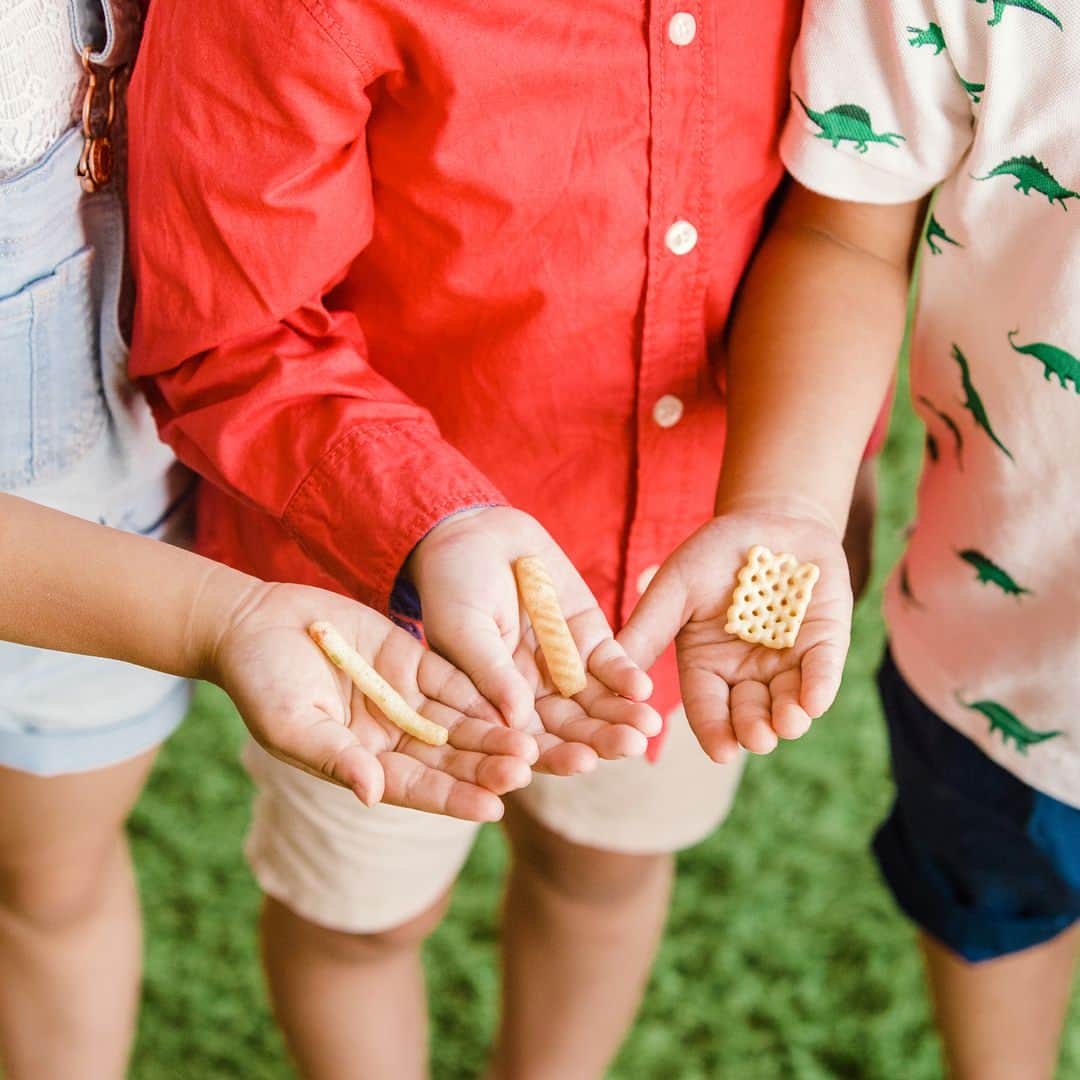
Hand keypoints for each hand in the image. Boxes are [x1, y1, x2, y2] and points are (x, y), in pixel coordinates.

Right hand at [202, 578, 538, 821]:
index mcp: (364, 764)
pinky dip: (483, 689)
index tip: (492, 809)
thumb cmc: (260, 682)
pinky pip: (455, 679)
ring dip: (493, 731)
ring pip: (460, 722)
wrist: (255, 623)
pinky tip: (515, 698)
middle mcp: (393, 738)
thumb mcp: (289, 723)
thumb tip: (372, 792)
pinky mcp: (414, 662)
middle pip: (449, 758)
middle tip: (526, 770)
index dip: (454, 798)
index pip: (418, 789)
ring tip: (532, 742)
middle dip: (486, 766)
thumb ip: (334, 756)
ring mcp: (407, 700)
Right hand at [406, 507, 660, 774]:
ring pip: (598, 702)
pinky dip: (626, 675)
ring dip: (623, 715)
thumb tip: (516, 721)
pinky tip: (642, 687)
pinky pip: (611, 664)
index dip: (554, 756)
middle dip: (600, 739)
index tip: (580, 763)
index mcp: (494, 706)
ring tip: (647, 725)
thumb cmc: (452, 586)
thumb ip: (489, 673)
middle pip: (570, 728)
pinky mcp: (589, 638)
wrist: (474, 534)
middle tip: (630, 747)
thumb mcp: (463, 629)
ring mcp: (564, 668)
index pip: (528, 744)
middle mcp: (533, 696)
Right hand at [618, 503, 851, 762]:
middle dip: (753, 729)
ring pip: (788, 701)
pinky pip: (823, 671)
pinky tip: (813, 701)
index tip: (721, 752)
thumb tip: (611, 675)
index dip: (714, 730)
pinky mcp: (824, 643)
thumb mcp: (674, 587)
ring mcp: (787, 659)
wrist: (767, 517)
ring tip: (786, 724)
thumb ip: (649, 630)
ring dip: (789, 718)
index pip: (707, 706)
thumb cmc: (713, 553)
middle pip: (748, 713)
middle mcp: (746, 671)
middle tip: (756, 739)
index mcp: (706, 664)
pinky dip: (819, 688)